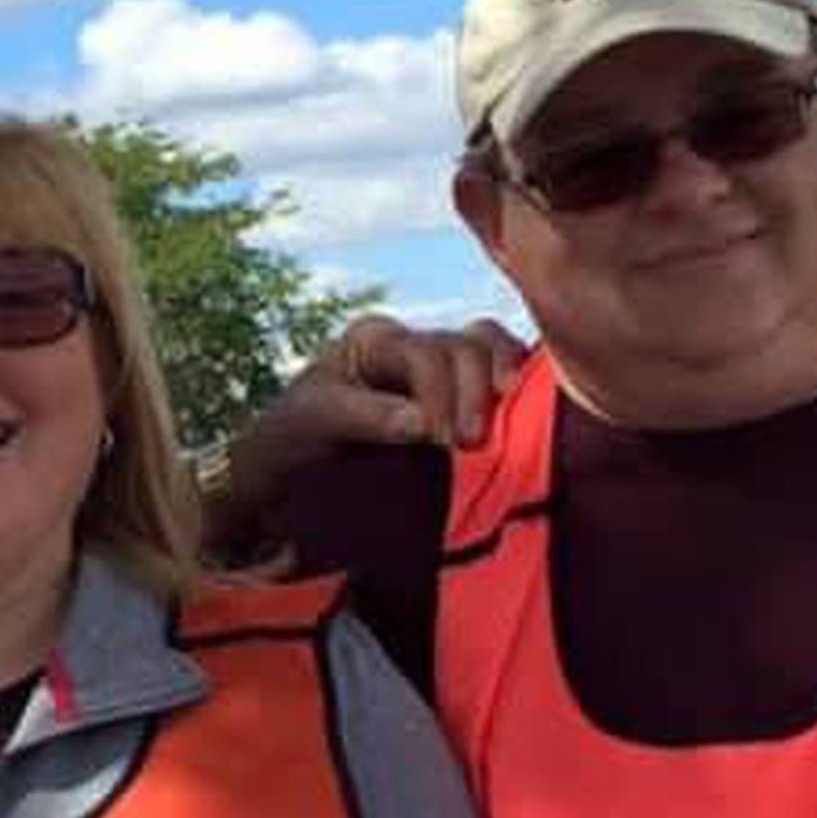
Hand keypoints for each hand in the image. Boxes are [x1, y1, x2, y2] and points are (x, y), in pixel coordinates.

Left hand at [201, 314, 526, 556]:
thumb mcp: (316, 422)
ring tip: (498, 430)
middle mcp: (413, 346)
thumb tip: (426, 422)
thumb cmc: (295, 441)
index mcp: (375, 341)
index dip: (439, 393)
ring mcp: (442, 371)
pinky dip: (519, 387)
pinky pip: (503, 376)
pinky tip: (523, 413)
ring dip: (503, 385)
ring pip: (491, 351)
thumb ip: (368, 417)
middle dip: (474, 394)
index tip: (439, 439)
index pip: (424, 353)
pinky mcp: (463, 400)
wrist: (293, 477)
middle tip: (469, 445)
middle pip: (466, 347)